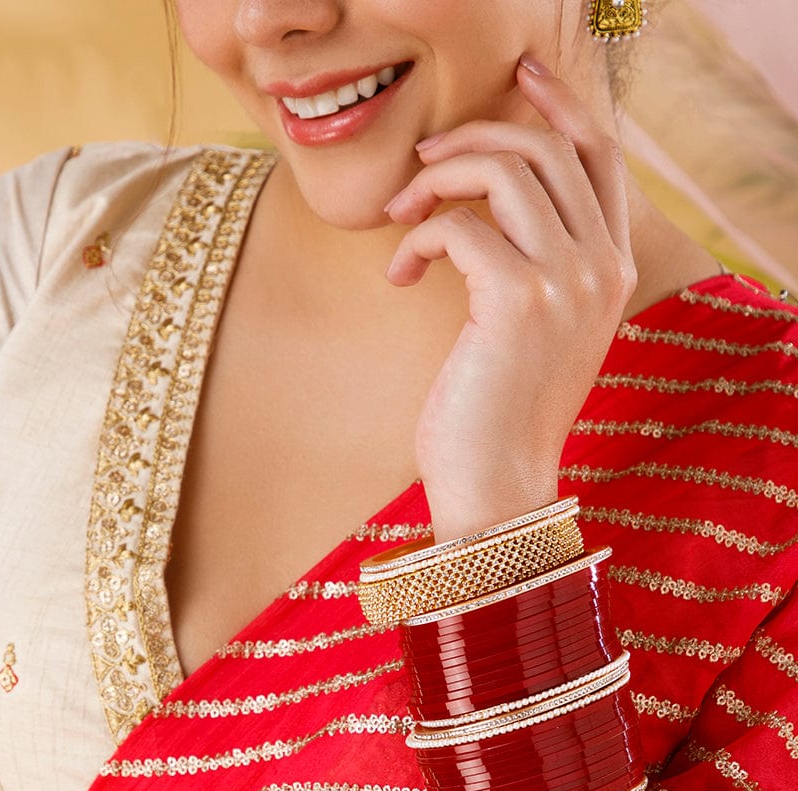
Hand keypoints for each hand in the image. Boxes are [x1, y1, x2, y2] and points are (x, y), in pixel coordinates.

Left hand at [384, 56, 636, 539]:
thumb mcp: (535, 333)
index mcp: (613, 270)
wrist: (499, 488)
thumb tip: (485, 207)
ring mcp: (567, 281)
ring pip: (505, 170)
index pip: (599, 155)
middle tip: (421, 165)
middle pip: (547, 148)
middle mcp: (602, 267)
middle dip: (473, 140)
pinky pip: (458, 225)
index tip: (516, 80)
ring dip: (438, 179)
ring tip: (401, 214)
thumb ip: (536, 267)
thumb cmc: (499, 416)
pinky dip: (416, 239)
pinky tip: (399, 277)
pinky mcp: (517, 300)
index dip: (558, 105)